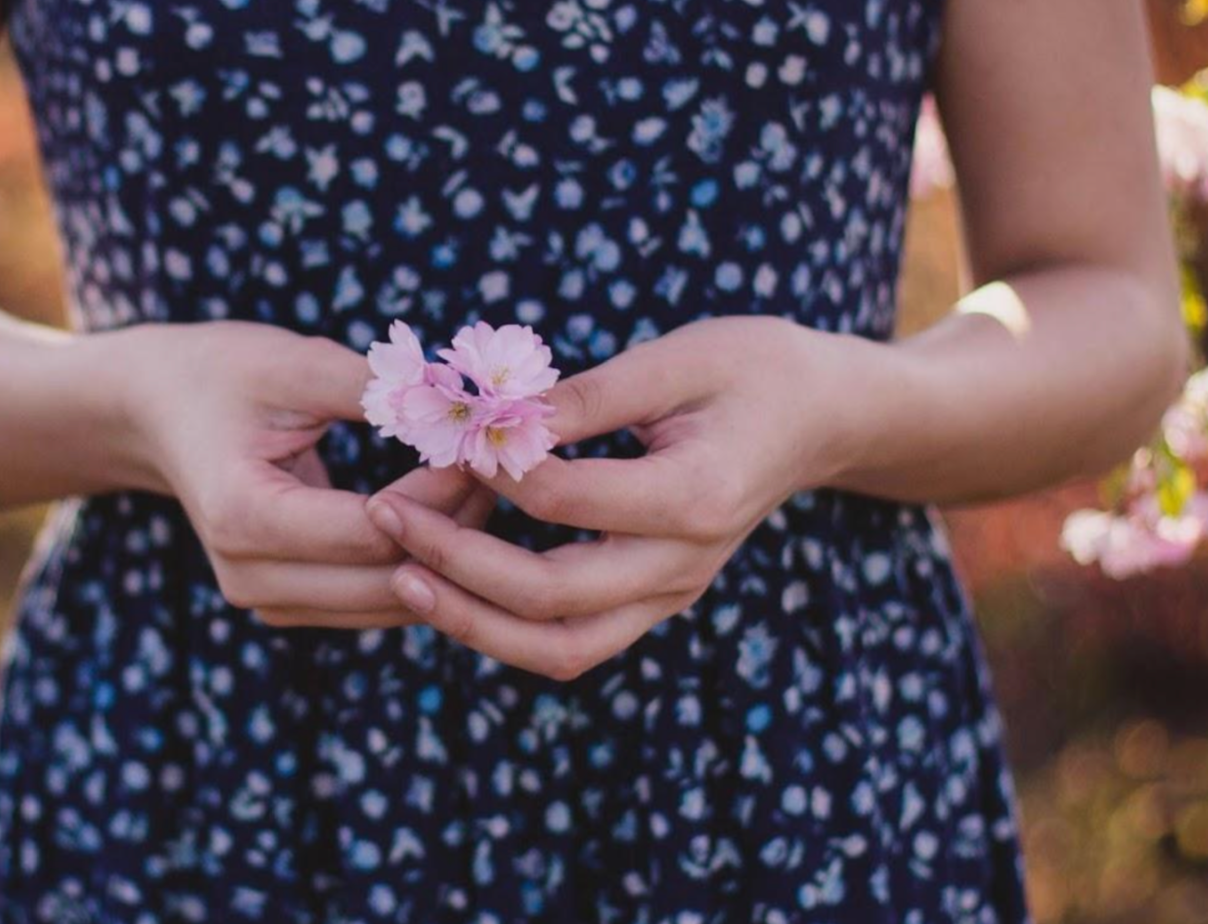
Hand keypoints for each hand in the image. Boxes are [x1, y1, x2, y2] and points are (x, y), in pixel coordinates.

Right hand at [106, 321, 495, 628]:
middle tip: (505, 466)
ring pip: (395, 603)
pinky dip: (424, 565)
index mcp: (244, 516)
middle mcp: (251, 577)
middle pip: (392, 580)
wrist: (156, 412)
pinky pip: (379, 603)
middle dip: (458, 526)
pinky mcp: (289, 607)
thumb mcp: (292, 362)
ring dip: (450, 552)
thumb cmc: (222, 374)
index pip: (376, 529)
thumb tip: (465, 404)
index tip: (486, 442)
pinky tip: (453, 511)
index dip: (444, 491)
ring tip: (485, 482)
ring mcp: (268, 603)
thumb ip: (376, 389)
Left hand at [363, 316, 873, 677]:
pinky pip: (572, 643)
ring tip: (400, 576)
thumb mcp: (676, 357)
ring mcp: (670, 594)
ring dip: (471, 621)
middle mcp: (683, 564)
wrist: (822, 417)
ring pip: (558, 648)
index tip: (440, 431)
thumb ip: (587, 395)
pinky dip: (504, 627)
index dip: (490, 469)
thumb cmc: (752, 368)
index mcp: (693, 496)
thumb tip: (495, 415)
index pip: (564, 501)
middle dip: (455, 562)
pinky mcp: (655, 602)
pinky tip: (449, 586)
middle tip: (385, 514)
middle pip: (552, 598)